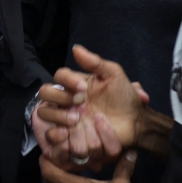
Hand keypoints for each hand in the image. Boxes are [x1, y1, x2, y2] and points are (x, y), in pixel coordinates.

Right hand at [37, 46, 144, 168]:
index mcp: (76, 84)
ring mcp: (66, 117)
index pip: (59, 76)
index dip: (67, 80)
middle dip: (61, 97)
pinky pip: (53, 133)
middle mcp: (67, 99)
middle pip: (45, 92)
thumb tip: (76, 48)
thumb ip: (95, 62)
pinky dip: (59, 133)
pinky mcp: (69, 135)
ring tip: (77, 120)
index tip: (84, 88)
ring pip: (45, 112)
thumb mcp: (114, 75)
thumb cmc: (125, 98)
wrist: (136, 124)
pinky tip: (71, 133)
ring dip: (59, 115)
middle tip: (81, 104)